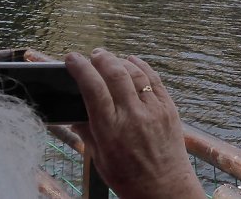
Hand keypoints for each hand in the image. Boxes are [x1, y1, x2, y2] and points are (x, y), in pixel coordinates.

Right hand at [65, 49, 204, 198]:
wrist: (164, 187)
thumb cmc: (128, 177)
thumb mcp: (100, 158)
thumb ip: (87, 132)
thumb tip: (73, 113)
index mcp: (111, 130)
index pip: (93, 89)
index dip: (81, 69)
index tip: (71, 58)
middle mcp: (133, 116)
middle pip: (115, 74)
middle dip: (101, 58)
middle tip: (92, 54)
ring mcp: (153, 110)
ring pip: (136, 73)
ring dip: (120, 60)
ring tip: (109, 57)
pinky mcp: (169, 108)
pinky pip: (155, 79)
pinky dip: (142, 66)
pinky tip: (132, 61)